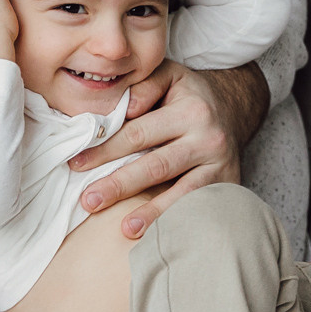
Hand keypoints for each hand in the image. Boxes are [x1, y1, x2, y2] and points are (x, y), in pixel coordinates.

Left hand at [67, 60, 268, 237]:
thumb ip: (144, 86)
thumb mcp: (169, 76)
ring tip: (126, 228)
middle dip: (120, 185)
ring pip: (182, 192)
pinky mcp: (228, 186)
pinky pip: (199, 206)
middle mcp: (208, 139)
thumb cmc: (188, 96)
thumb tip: (124, 110)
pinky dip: (178, 221)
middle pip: (157, 166)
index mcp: (190, 111)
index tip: (77, 165)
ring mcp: (220, 166)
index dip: (106, 150)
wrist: (233, 111)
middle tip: (89, 201)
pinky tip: (158, 235)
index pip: (139, 134)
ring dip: (153, 212)